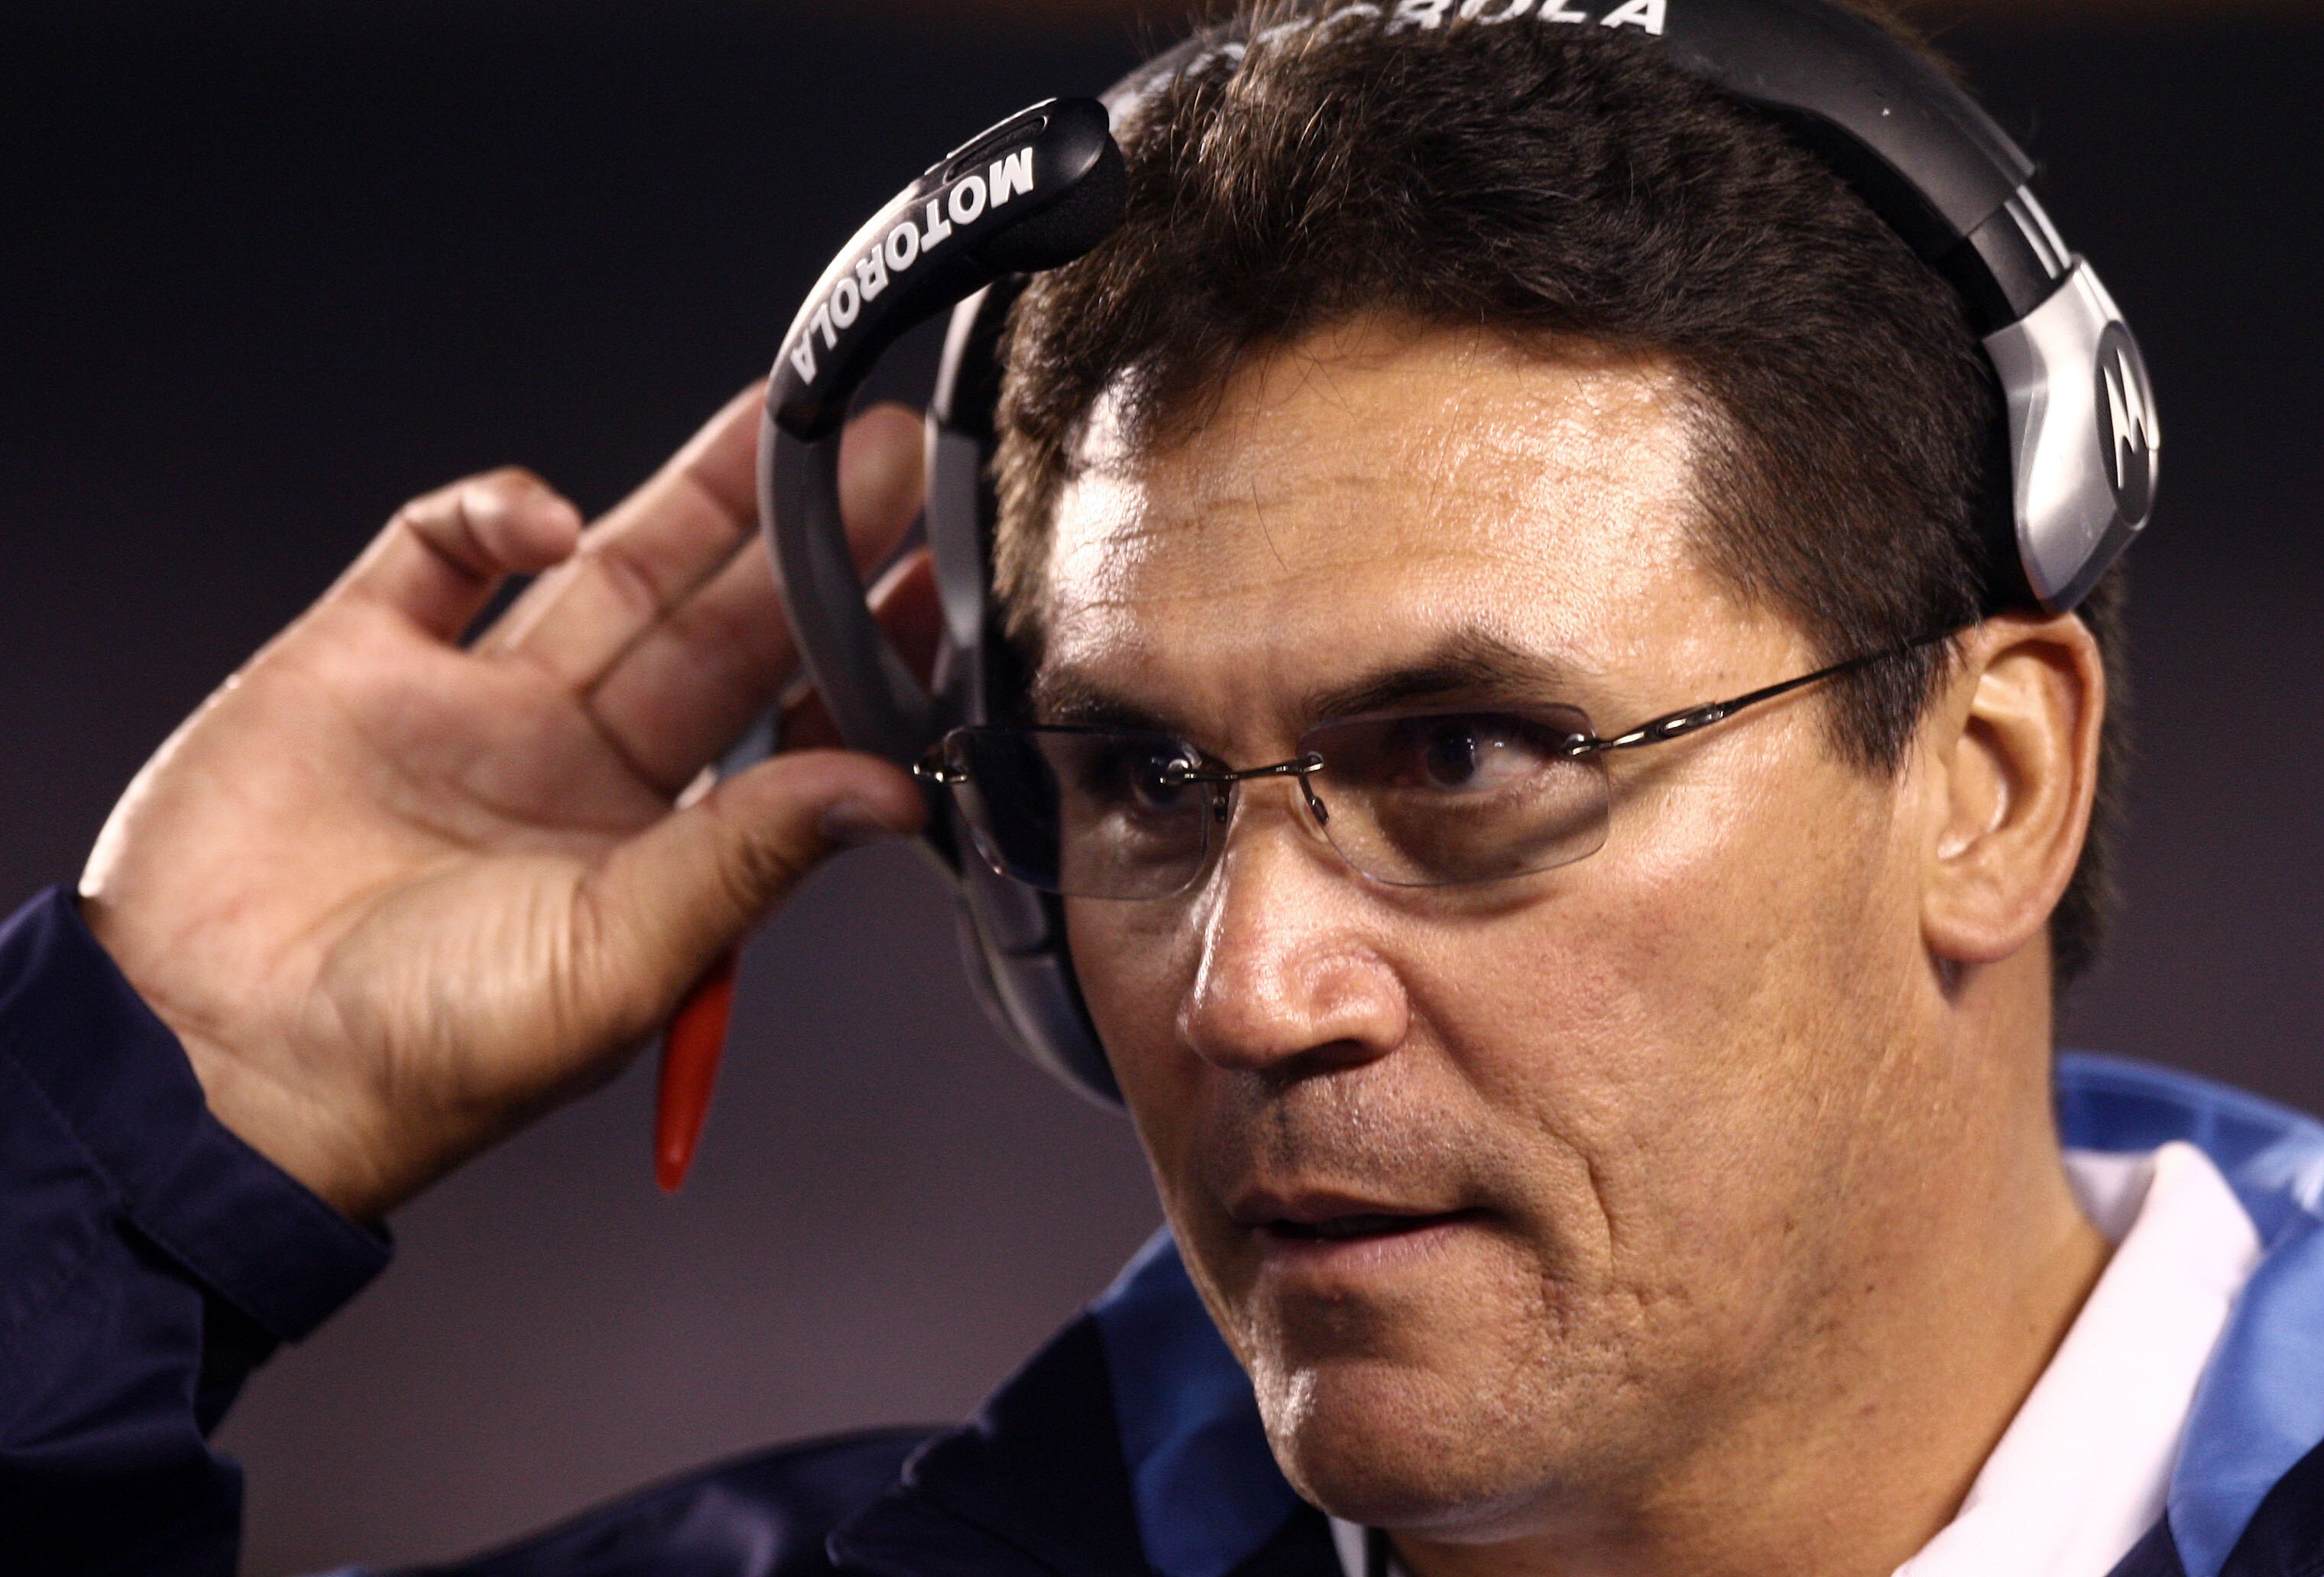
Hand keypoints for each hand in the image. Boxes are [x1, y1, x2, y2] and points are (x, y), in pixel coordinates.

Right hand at [79, 388, 934, 1221]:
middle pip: (715, 627)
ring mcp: (469, 707)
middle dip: (801, 547)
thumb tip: (894, 793)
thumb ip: (749, 860)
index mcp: (653, 847)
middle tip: (889, 460)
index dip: (858, 656)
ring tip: (787, 425)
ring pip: (605, 571)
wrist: (212, 1066)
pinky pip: (440, 553)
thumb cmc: (424, 1055)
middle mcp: (575, 767)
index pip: (786, 727)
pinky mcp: (356, 661)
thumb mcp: (616, 963)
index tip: (940, 588)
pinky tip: (553, 515)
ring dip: (696, 498)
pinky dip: (495, 513)